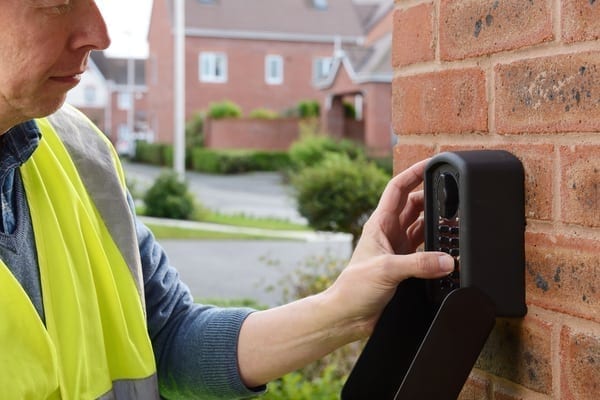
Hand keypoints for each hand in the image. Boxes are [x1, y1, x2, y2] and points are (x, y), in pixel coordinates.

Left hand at [237, 159, 454, 386]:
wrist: (348, 316)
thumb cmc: (354, 288)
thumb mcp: (386, 270)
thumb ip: (418, 263)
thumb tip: (447, 260)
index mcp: (379, 224)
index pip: (398, 188)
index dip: (414, 173)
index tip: (432, 163)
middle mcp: (389, 233)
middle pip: (414, 204)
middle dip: (432, 196)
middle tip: (453, 192)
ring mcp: (397, 249)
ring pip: (421, 226)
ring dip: (436, 222)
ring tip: (456, 218)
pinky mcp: (404, 266)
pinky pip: (426, 249)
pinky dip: (438, 247)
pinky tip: (450, 249)